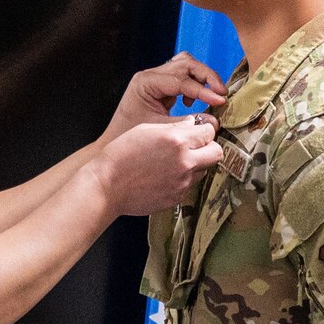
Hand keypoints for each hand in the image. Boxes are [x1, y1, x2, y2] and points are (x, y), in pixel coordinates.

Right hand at [93, 115, 221, 216]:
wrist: (107, 186)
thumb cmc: (120, 155)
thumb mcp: (146, 129)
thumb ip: (174, 127)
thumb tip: (192, 126)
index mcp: (177, 141)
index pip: (209, 132)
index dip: (204, 130)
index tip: (197, 132)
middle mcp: (185, 162)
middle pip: (216, 153)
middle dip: (208, 148)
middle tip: (195, 147)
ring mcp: (182, 182)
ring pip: (204, 170)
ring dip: (196, 164)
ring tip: (175, 163)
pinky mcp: (177, 197)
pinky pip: (189, 185)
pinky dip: (183, 179)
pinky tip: (165, 176)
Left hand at [102, 53, 227, 143]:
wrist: (114, 143)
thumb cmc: (130, 138)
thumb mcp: (160, 130)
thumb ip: (187, 125)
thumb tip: (214, 121)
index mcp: (146, 82)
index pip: (181, 79)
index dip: (203, 90)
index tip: (220, 101)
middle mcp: (150, 76)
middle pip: (186, 64)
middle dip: (207, 77)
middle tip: (221, 95)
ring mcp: (155, 79)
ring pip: (186, 66)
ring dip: (202, 79)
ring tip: (211, 97)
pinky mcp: (161, 86)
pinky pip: (183, 76)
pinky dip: (194, 85)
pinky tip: (192, 103)